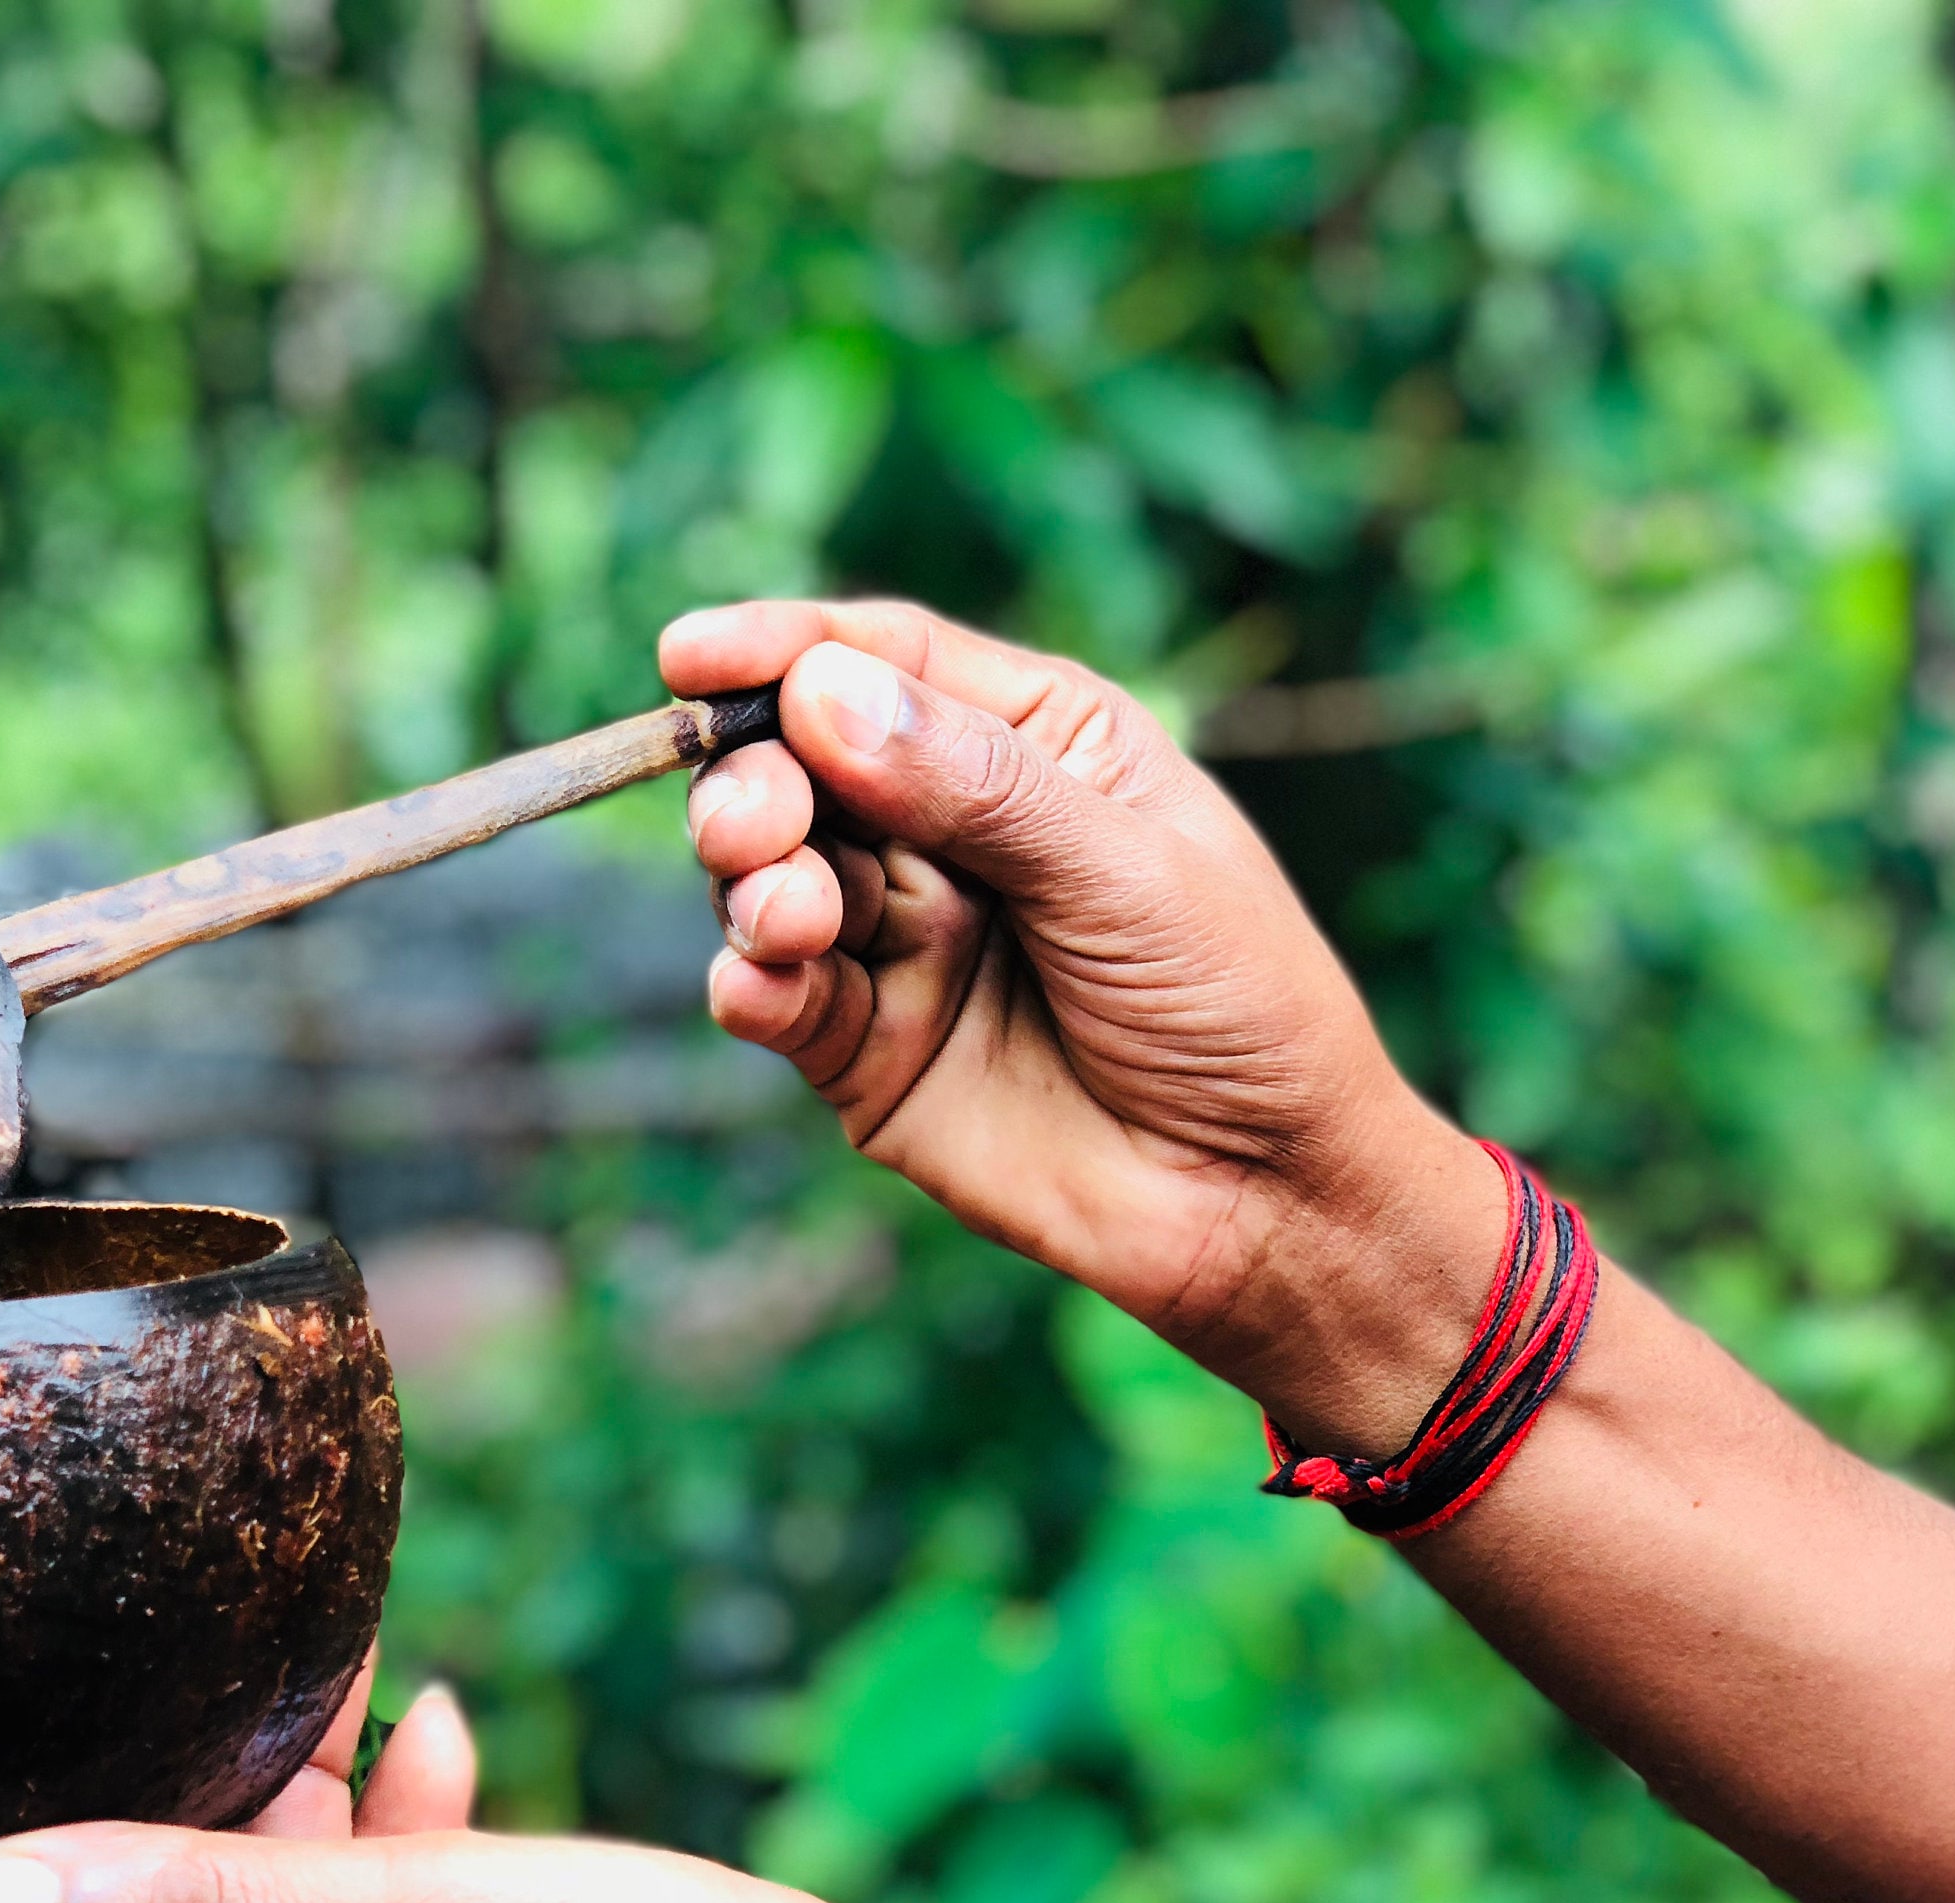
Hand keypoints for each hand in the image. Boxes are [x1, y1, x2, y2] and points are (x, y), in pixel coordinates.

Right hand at [664, 599, 1503, 1451]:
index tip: (690, 659)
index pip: (887, 664)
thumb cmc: (1239, 1007)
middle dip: (755, 783)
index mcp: (1036, 746)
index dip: (784, 651)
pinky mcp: (868, 1051)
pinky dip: (753, 986)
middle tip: (752, 824)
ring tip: (790, 915)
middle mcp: (951, 831)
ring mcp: (903, 942)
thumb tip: (821, 691)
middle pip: (802, 767)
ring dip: (754, 885)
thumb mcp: (1126, 871)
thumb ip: (975, 785)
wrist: (1264, 1200)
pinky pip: (780, 1001)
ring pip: (773, 880)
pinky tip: (762, 986)